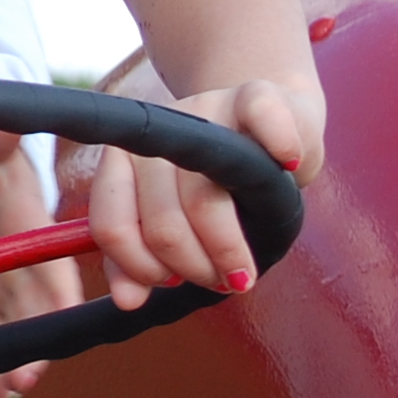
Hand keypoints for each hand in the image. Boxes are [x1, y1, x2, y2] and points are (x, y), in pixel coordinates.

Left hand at [0, 127, 79, 397]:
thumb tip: (2, 121)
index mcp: (39, 237)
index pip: (58, 273)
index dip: (62, 301)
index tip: (62, 324)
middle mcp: (32, 268)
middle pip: (41, 316)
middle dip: (37, 349)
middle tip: (24, 381)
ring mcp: (12, 287)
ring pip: (20, 333)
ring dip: (14, 365)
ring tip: (1, 396)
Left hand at [84, 79, 322, 310]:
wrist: (262, 122)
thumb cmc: (217, 186)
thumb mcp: (171, 221)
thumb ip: (139, 259)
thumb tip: (126, 301)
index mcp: (124, 161)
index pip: (111, 226)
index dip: (143, 268)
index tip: (171, 282)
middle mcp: (158, 132)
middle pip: (163, 224)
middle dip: (194, 269)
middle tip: (220, 281)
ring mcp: (207, 111)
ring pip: (205, 198)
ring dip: (229, 250)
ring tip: (243, 270)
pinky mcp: (257, 97)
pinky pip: (264, 114)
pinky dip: (280, 143)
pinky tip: (287, 164)